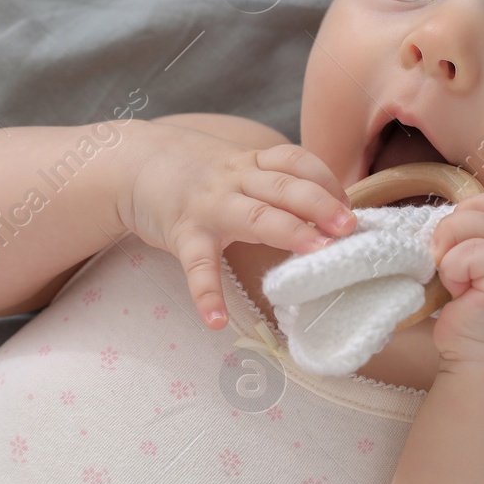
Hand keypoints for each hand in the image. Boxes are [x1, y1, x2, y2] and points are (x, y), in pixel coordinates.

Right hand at [119, 121, 355, 328]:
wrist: (132, 161)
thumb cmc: (197, 171)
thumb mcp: (239, 166)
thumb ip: (276, 182)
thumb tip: (328, 209)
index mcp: (253, 163)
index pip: (297, 161)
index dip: (326, 180)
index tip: (351, 206)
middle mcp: (236, 179)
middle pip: (284, 186)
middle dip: (320, 204)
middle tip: (350, 227)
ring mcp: (209, 206)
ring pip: (253, 216)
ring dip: (288, 232)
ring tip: (317, 253)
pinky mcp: (182, 233)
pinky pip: (196, 264)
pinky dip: (205, 293)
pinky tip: (215, 321)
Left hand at [427, 193, 483, 367]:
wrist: (483, 374)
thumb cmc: (476, 332)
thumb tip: (453, 218)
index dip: (477, 210)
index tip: (453, 235)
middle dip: (456, 227)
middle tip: (440, 257)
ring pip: (483, 225)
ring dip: (452, 248)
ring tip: (452, 279)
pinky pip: (473, 251)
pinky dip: (454, 267)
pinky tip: (456, 292)